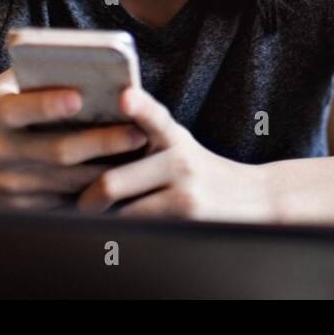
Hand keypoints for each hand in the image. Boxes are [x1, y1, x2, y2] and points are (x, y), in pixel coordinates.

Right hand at [0, 68, 148, 209]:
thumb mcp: (1, 87)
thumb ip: (36, 77)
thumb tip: (87, 66)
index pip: (20, 111)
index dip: (48, 105)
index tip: (80, 97)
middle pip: (56, 151)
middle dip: (101, 143)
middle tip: (137, 132)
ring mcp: (8, 185)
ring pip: (66, 181)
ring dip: (106, 170)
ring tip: (139, 154)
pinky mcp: (18, 207)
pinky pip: (62, 200)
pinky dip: (92, 189)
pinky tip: (119, 176)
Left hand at [75, 86, 276, 222]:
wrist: (255, 199)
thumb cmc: (201, 172)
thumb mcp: (179, 145)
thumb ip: (144, 135)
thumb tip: (87, 144)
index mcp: (174, 137)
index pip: (154, 117)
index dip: (139, 106)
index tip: (125, 97)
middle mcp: (181, 160)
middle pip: (114, 183)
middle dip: (87, 201)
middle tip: (78, 208)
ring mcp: (186, 193)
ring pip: (124, 213)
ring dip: (103, 222)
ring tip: (92, 224)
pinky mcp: (189, 220)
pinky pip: (141, 230)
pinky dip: (123, 235)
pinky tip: (116, 238)